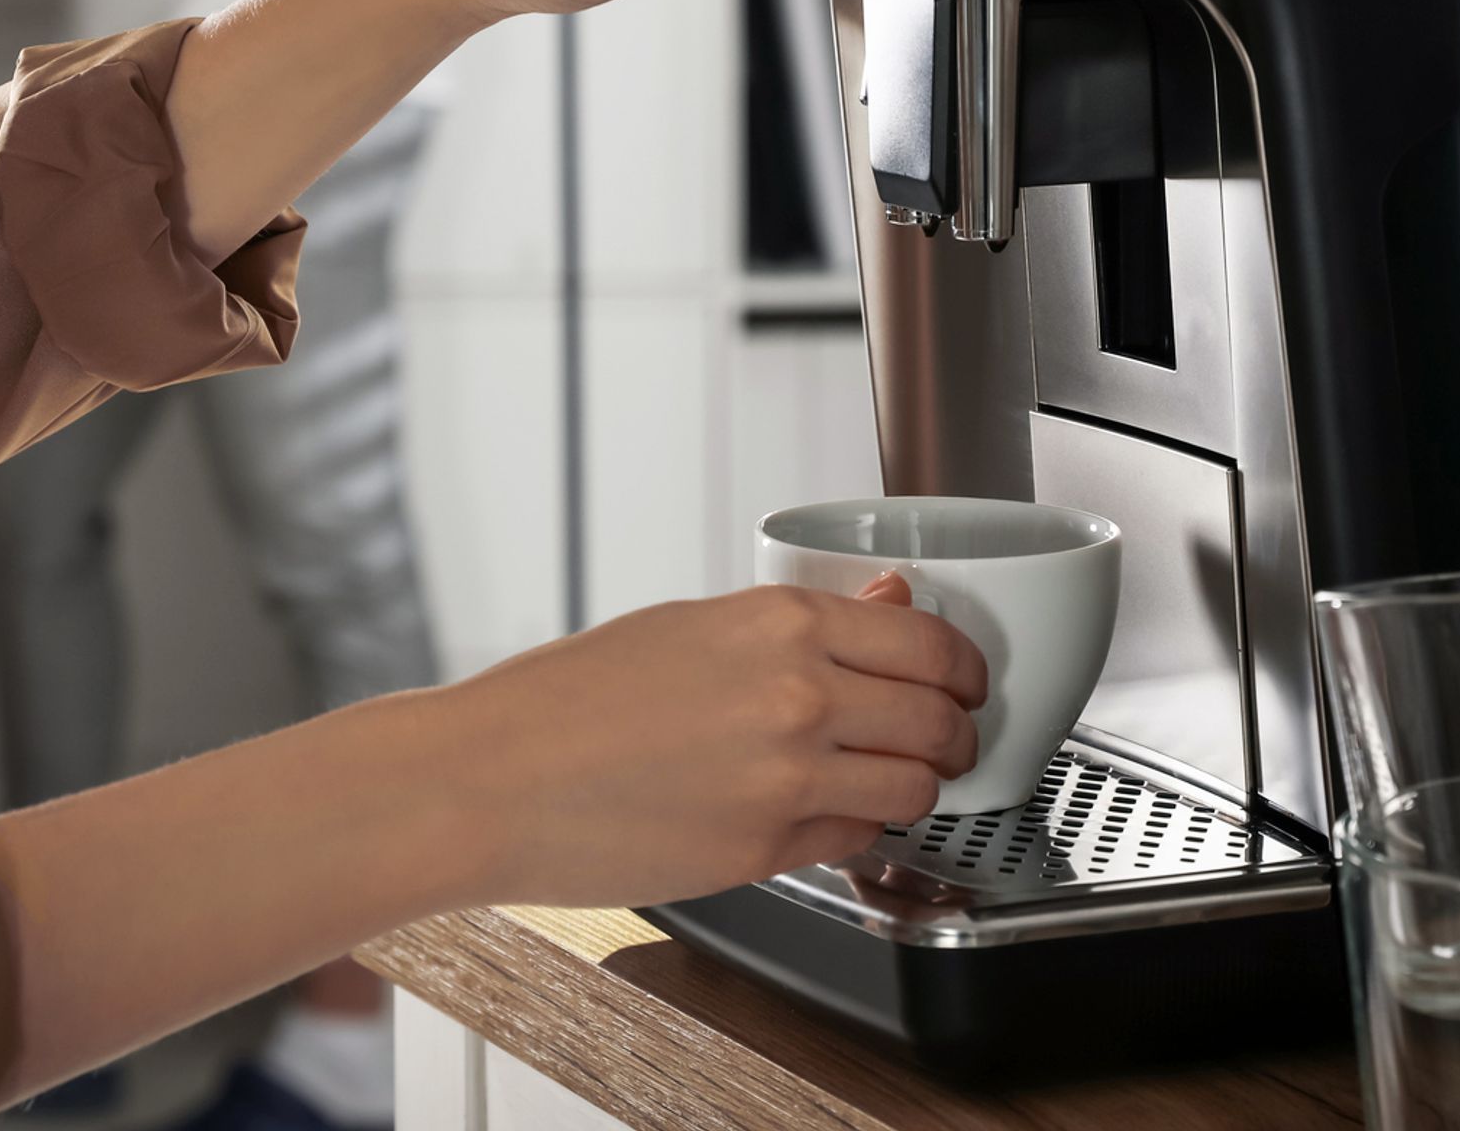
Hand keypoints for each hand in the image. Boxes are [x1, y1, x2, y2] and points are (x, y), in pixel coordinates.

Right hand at [436, 574, 985, 906]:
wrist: (492, 781)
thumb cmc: (567, 700)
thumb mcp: (691, 625)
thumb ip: (801, 623)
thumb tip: (891, 606)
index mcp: (780, 623)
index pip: (932, 645)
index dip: (966, 670)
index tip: (967, 680)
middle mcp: (799, 697)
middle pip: (941, 720)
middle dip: (956, 733)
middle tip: (945, 736)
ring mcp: (786, 781)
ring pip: (913, 789)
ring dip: (916, 786)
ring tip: (890, 779)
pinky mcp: (764, 854)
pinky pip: (853, 841)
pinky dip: (856, 829)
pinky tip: (824, 813)